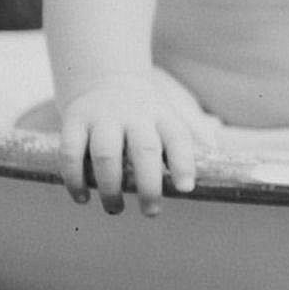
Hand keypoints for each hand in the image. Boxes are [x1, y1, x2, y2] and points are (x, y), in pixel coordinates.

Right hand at [59, 70, 220, 215]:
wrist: (103, 76)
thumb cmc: (143, 112)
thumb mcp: (169, 118)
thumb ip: (193, 138)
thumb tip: (217, 156)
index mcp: (161, 115)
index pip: (177, 137)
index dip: (183, 163)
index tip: (186, 189)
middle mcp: (133, 114)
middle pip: (143, 149)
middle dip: (148, 185)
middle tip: (151, 212)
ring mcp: (102, 117)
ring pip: (106, 154)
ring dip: (110, 188)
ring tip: (115, 209)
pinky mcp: (74, 121)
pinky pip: (71, 152)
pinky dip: (74, 179)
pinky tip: (82, 198)